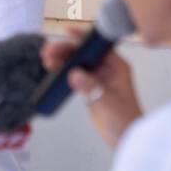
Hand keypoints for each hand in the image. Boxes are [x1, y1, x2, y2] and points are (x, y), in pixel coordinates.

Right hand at [41, 29, 140, 148]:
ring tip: (46, 59)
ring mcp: (98, 79)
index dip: (82, 38)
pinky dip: (63, 73)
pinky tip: (51, 71)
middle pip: (84, 54)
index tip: (67, 32)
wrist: (125, 137)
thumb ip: (91, 87)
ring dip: (62, 61)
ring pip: (77, 64)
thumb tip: (73, 73)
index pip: (98, 46)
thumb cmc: (124, 119)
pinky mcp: (90, 90)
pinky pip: (74, 77)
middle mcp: (107, 70)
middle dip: (66, 50)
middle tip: (49, 51)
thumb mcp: (107, 102)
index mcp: (116, 67)